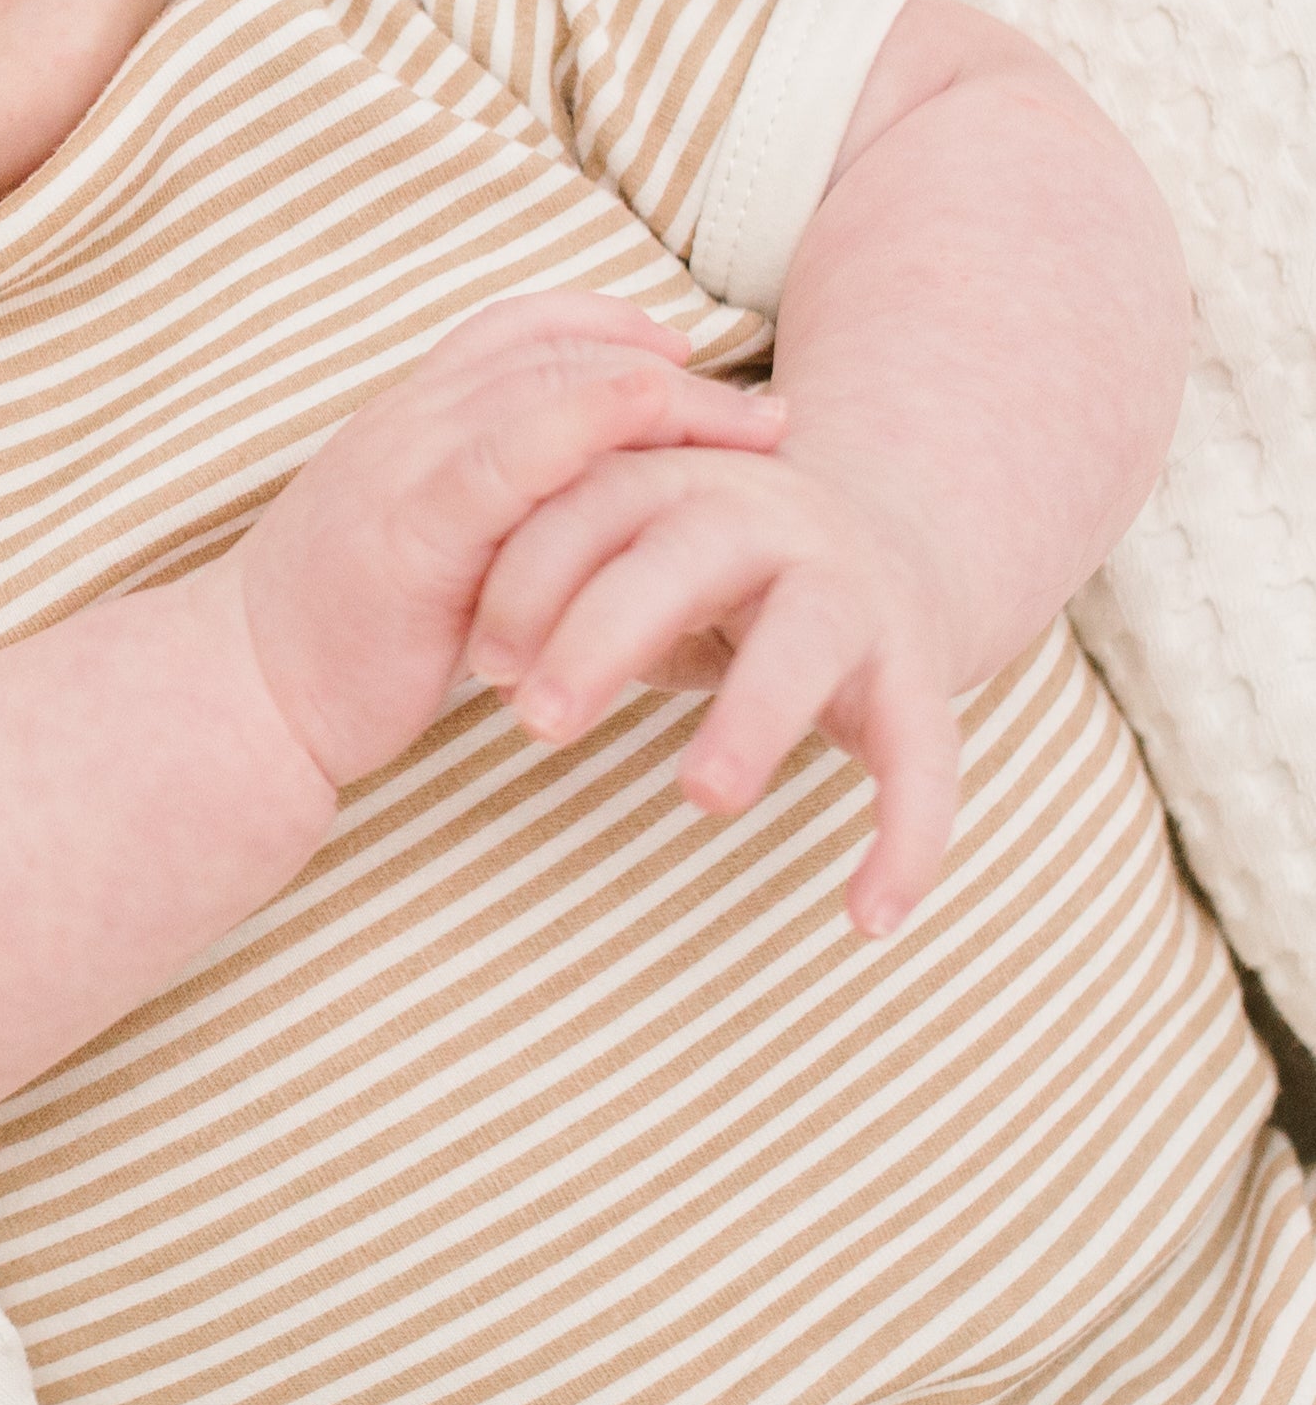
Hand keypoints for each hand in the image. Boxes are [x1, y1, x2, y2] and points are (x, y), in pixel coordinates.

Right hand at [231, 295, 786, 798]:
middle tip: (765, 413)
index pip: (519, 332)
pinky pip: (511, 454)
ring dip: (664, 396)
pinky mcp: (414, 529)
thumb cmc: (335, 640)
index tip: (688, 355)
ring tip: (756, 432)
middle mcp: (409, 420)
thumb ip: (487, 518)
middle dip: (672, 372)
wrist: (239, 700)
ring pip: (549, 387)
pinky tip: (653, 413)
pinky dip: (588, 417)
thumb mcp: (420, 554)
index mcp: (409, 421)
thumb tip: (577, 525)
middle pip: (558, 353)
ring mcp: (407, 465)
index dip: (611, 327)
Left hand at [463, 442, 961, 935]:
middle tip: (537, 723)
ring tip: (703, 800)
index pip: (586, 513)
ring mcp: (852, 593)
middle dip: (604, 636)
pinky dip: (908, 840)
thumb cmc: (706, 571)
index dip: (528, 584)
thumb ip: (561, 589)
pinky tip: (869, 923)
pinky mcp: (921, 670)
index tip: (482, 668)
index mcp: (676, 481)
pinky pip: (924, 755)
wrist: (891, 538)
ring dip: (754, 719)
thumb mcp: (631, 558)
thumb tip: (481, 669)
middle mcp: (768, 518)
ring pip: (805, 646)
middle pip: (680, 564)